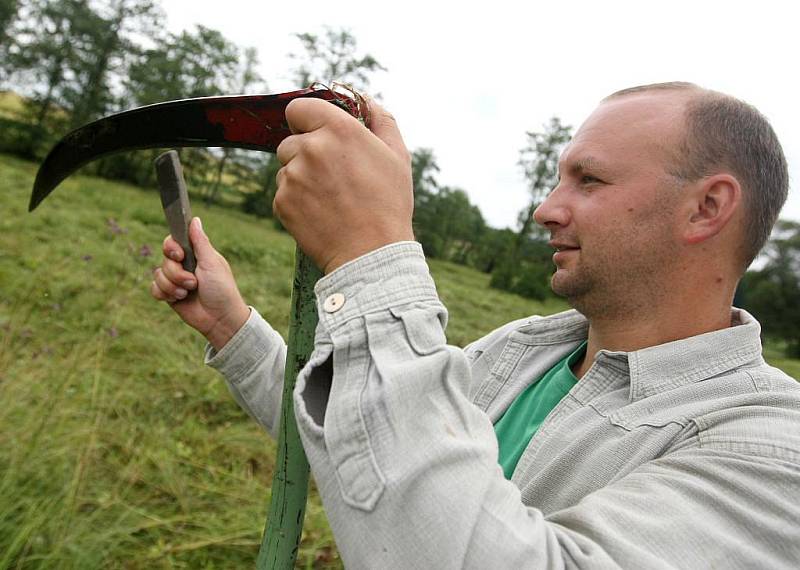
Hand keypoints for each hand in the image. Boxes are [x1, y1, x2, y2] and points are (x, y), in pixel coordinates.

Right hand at [150, 217, 249, 350]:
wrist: (220, 318)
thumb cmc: (222, 289)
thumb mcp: (212, 263)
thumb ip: (200, 242)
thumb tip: (195, 219)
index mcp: (195, 254)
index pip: (173, 241)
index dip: (171, 247)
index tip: (179, 256)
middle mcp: (184, 265)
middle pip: (164, 259)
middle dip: (176, 273)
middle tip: (193, 282)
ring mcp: (176, 280)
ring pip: (158, 275)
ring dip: (173, 286)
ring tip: (188, 293)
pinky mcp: (169, 294)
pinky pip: (154, 288)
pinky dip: (164, 294)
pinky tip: (178, 299)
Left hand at [274, 97, 414, 272]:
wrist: (372, 254)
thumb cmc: (389, 204)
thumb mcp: (397, 156)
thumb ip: (381, 120)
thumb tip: (366, 100)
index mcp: (338, 129)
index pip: (298, 108)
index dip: (307, 121)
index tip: (317, 135)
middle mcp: (311, 147)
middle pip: (290, 141)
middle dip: (306, 155)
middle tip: (333, 178)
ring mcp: (293, 176)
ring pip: (287, 169)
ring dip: (301, 179)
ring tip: (330, 200)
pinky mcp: (282, 202)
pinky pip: (283, 194)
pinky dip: (297, 202)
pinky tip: (321, 214)